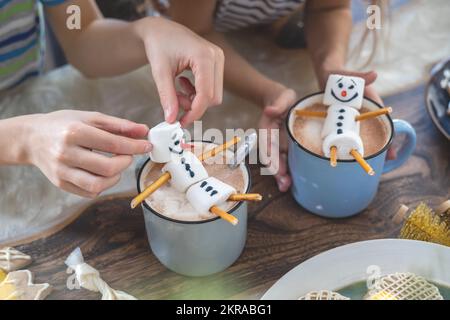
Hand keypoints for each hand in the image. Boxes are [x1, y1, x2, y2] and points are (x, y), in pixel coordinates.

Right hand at [24, 111, 150, 197]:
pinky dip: (102, 184)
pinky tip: (101, 173)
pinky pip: (89, 192)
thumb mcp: (90, 118)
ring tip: (115, 166)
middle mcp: (66, 153)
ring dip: (115, 177)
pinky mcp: (60, 184)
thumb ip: (119, 125)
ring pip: (98, 185)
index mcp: (75, 132)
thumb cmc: (64, 125)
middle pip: (107, 168)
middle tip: (127, 155)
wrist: (31, 138)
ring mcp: (61, 171)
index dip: (135, 147)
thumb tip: (144, 130)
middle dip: (125, 162)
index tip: (147, 146)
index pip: (113, 144)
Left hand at [135, 17, 224, 126]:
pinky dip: (197, 93)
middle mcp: (216, 56)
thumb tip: (172, 119)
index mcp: (204, 56)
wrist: (160, 30)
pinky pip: (212, 87)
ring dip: (195, 100)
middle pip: (213, 97)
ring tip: (177, 91)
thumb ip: (167, 96)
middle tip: (175, 104)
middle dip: (194, 106)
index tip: (181, 122)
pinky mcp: (216, 63)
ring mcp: (218, 59)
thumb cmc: (159, 44)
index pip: (206, 94)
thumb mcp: (160, 72)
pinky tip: (184, 83)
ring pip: (214, 94)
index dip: (195, 112)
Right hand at [258, 85, 296, 191]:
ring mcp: (277, 145)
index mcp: (267, 128)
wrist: (281, 101)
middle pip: (270, 156)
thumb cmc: (282, 99)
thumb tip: (269, 110)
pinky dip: (287, 172)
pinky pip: (284, 161)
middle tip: (283, 183)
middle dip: (276, 170)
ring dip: (280, 175)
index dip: (270, 154)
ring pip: (277, 162)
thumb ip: (277, 105)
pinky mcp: (284, 149)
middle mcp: (270, 139)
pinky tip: (291, 183)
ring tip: (286, 187)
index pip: (267, 143)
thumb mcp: (282, 97)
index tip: (273, 164)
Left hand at [320, 70, 395, 158]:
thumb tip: (373, 74)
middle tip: (385, 161)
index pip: (382, 122)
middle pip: (373, 132)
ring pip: (358, 135)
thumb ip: (362, 76)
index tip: (392, 151)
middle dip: (380, 146)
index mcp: (370, 103)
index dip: (388, 136)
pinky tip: (345, 153)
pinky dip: (345, 142)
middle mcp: (362, 112)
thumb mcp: (352, 76)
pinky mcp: (339, 118)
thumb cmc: (343, 75)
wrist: (329, 75)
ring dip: (361, 147)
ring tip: (367, 161)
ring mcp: (351, 116)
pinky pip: (343, 132)